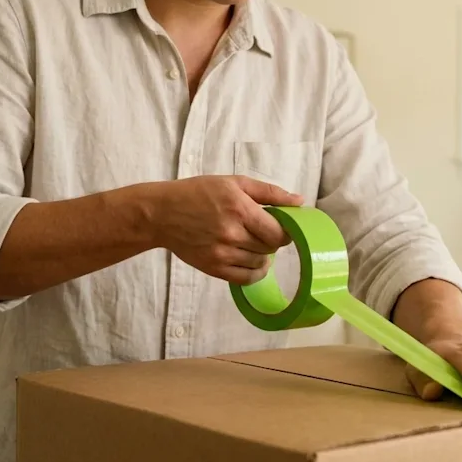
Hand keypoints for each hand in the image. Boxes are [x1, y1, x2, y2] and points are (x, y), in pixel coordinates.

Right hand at [151, 175, 303, 284]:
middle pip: (270, 248)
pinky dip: (254, 272)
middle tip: (261, 232)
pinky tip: (250, 261)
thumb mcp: (234, 183)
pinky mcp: (213, 268)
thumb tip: (299, 201)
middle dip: (272, 241)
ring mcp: (222, 254)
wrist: (162, 214)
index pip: (278, 232)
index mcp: (240, 209)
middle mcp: (232, 234)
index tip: (279, 226)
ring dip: (262, 255)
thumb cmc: (198, 193)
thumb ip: (269, 192)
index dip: (285, 231)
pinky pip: (246, 279)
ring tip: (251, 243)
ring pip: (260, 264)